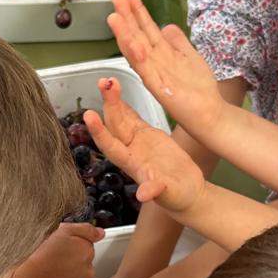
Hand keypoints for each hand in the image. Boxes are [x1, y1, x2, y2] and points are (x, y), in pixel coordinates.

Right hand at [21, 221, 102, 277]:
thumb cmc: (42, 256)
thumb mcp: (64, 231)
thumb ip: (86, 230)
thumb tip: (100, 233)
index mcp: (88, 252)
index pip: (86, 246)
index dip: (73, 245)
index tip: (61, 247)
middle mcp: (88, 270)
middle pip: (84, 262)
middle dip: (72, 260)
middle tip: (56, 258)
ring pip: (78, 276)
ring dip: (69, 273)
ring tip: (53, 269)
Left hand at [85, 79, 206, 218]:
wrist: (188, 193)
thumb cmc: (179, 196)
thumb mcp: (170, 194)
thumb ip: (155, 191)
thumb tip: (144, 195)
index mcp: (133, 165)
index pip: (111, 146)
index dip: (99, 131)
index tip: (89, 116)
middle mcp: (131, 152)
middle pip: (115, 126)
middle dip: (108, 104)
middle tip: (104, 83)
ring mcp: (138, 143)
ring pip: (122, 119)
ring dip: (114, 101)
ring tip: (108, 80)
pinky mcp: (148, 136)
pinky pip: (133, 119)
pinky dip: (126, 106)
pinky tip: (120, 93)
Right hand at [107, 0, 222, 136]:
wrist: (208, 114)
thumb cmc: (198, 90)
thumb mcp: (189, 57)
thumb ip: (177, 42)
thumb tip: (167, 26)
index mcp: (162, 54)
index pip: (147, 29)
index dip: (138, 12)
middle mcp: (155, 62)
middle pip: (138, 36)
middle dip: (127, 18)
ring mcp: (155, 75)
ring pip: (137, 51)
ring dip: (125, 35)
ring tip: (114, 17)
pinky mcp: (159, 88)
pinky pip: (147, 71)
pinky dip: (138, 57)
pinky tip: (132, 43)